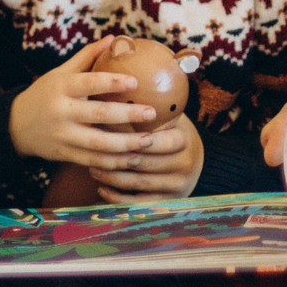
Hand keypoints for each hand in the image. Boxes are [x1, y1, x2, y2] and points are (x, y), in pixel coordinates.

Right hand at [8, 36, 164, 166]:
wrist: (14, 126)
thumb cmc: (45, 94)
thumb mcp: (60, 73)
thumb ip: (87, 56)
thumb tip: (114, 38)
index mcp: (62, 88)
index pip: (89, 83)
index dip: (112, 82)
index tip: (136, 82)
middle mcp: (62, 112)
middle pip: (98, 115)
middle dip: (127, 115)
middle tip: (152, 113)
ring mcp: (63, 136)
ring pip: (97, 144)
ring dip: (125, 144)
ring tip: (148, 141)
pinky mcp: (64, 155)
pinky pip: (92, 161)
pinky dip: (113, 163)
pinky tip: (133, 159)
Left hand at [89, 114, 204, 203]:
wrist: (194, 162)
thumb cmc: (172, 133)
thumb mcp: (171, 118)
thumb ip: (155, 108)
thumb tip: (126, 84)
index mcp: (185, 140)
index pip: (159, 141)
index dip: (135, 139)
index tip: (110, 131)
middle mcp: (184, 165)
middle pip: (145, 163)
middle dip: (117, 156)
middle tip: (93, 149)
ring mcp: (176, 186)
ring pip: (138, 183)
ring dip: (112, 176)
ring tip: (92, 166)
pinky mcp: (167, 202)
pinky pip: (138, 203)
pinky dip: (117, 197)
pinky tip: (101, 187)